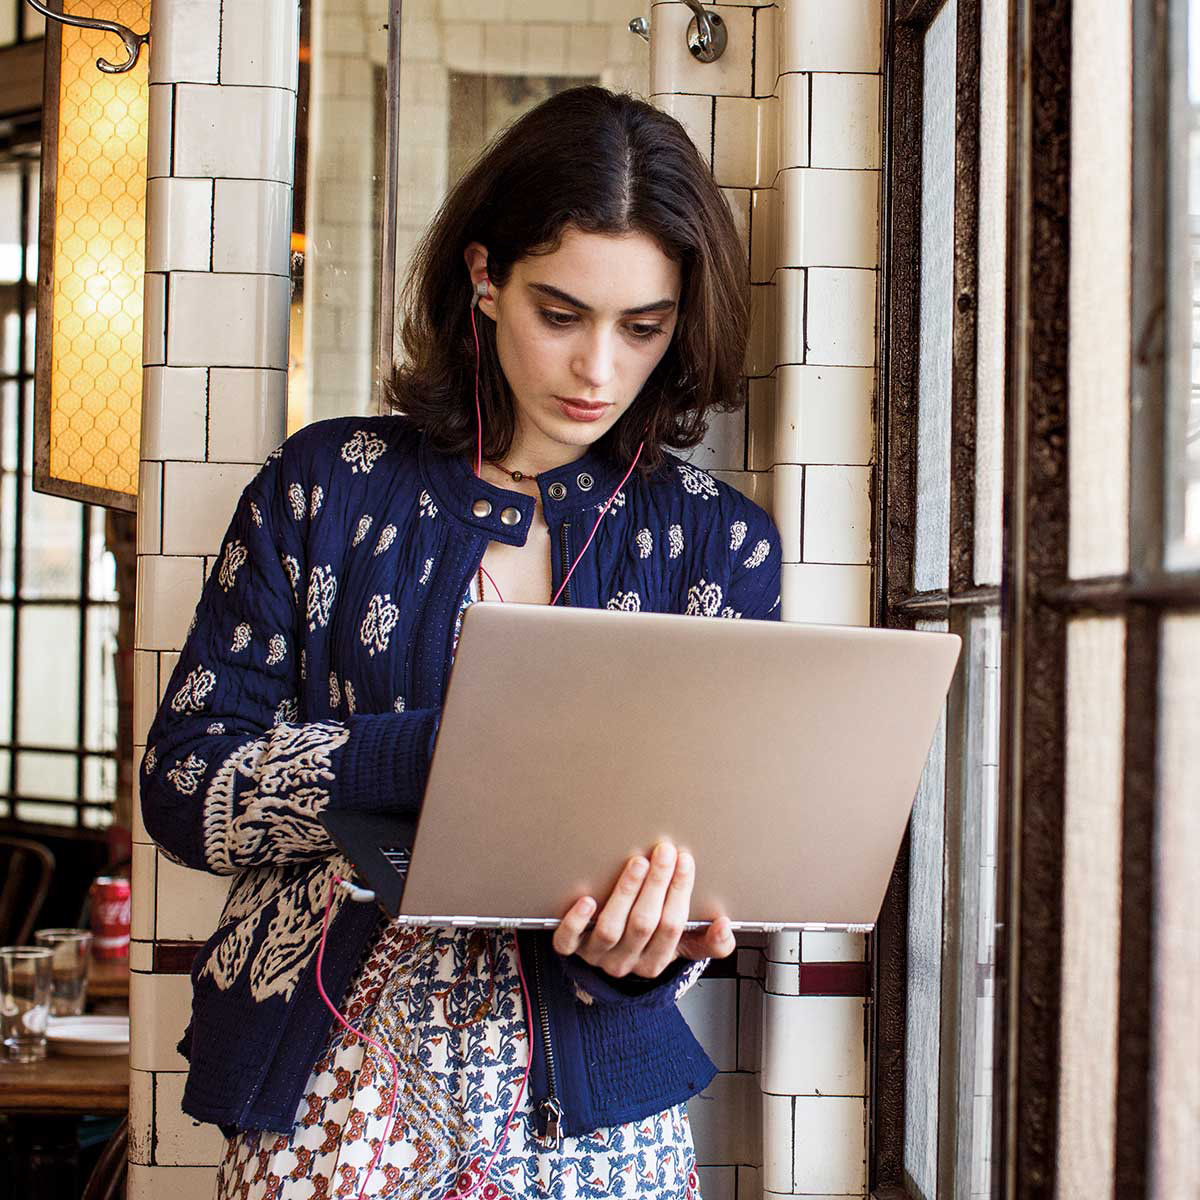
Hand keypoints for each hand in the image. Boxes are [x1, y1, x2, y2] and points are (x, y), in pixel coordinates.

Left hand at [551, 840, 735, 978]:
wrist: (611, 956)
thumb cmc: (649, 941)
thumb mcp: (683, 945)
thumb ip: (710, 941)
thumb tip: (724, 926)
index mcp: (656, 961)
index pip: (672, 926)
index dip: (679, 892)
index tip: (684, 861)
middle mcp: (626, 962)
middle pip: (644, 924)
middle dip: (657, 884)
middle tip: (664, 852)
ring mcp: (596, 955)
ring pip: (611, 928)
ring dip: (626, 893)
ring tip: (637, 864)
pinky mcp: (571, 947)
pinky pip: (568, 941)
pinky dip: (576, 922)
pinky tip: (586, 900)